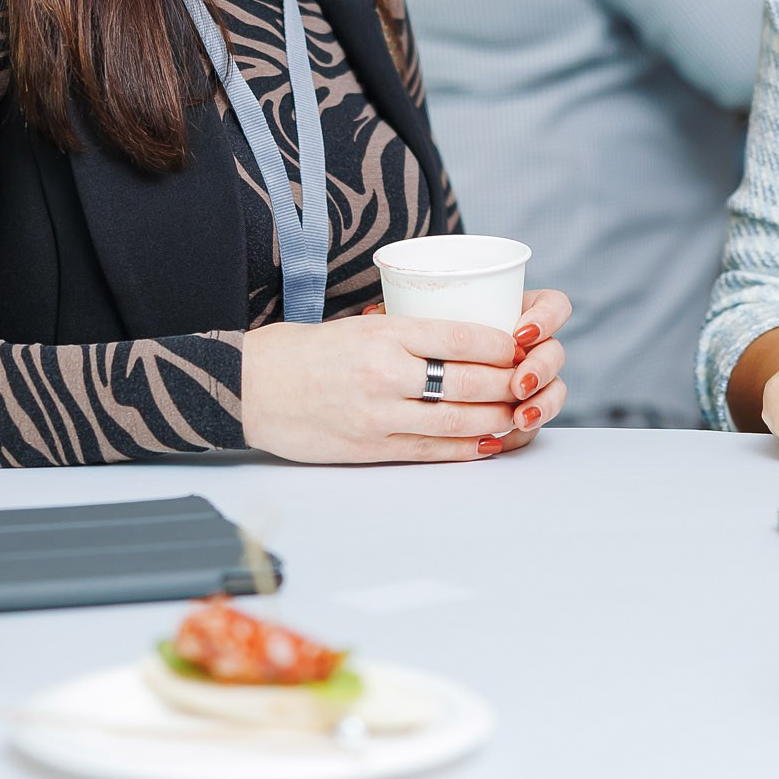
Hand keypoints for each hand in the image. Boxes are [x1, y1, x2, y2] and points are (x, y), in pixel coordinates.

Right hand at [241, 290, 571, 462]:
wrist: (248, 389)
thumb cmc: (300, 352)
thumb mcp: (352, 327)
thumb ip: (400, 333)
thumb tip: (452, 336)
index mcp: (383, 336)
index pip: (460, 337)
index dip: (500, 343)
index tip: (519, 342)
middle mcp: (385, 375)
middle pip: (468, 382)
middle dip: (509, 383)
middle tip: (529, 379)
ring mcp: (379, 417)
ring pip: (458, 420)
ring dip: (496, 419)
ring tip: (517, 413)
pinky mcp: (370, 449)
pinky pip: (432, 450)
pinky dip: (467, 448)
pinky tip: (488, 442)